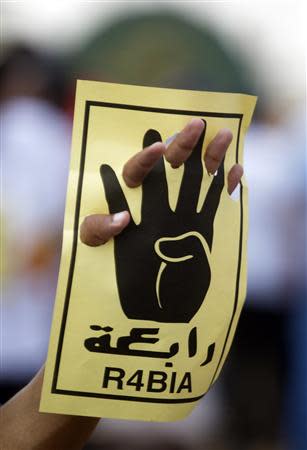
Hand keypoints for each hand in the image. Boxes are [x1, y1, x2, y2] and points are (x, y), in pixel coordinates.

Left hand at [80, 119, 242, 322]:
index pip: (135, 175)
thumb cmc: (122, 286)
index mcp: (131, 208)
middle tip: (196, 124)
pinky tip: (238, 172)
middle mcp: (157, 209)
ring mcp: (181, 219)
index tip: (156, 151)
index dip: (143, 161)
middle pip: (170, 169)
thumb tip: (122, 218)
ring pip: (197, 181)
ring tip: (225, 136)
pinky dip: (226, 189)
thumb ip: (100, 234)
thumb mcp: (95, 256)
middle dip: (182, 145)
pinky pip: (215, 206)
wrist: (151, 315)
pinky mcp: (201, 234)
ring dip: (210, 159)